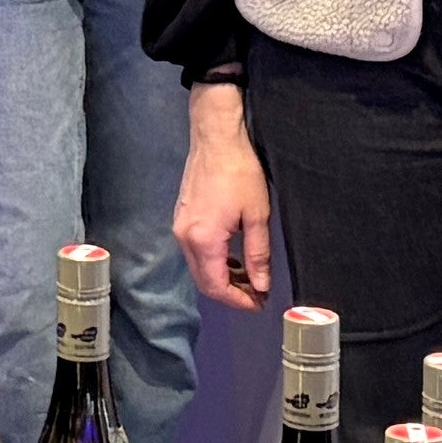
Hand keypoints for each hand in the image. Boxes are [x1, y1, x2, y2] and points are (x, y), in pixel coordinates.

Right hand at [174, 80, 275, 307]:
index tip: (260, 303)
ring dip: (222, 278)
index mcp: (204, 240)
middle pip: (204, 282)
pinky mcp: (181, 218)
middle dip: (231, 293)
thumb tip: (262, 285)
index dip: (239, 301)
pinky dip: (213, 262)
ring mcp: (180, 228)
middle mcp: (185, 238)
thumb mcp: (257, 216)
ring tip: (249, 278)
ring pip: (199, 268)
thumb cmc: (240, 172)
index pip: (217, 286)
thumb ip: (258, 255)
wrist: (216, 139)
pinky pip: (195, 252)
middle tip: (257, 295)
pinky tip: (232, 258)